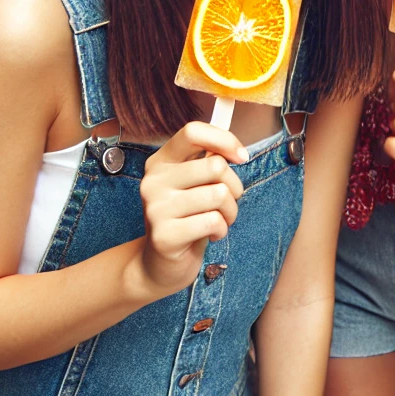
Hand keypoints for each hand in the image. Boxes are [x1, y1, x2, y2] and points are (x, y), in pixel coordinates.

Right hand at [136, 122, 247, 295]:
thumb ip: (208, 162)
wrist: (161, 263)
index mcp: (161, 162)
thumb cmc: (187, 218)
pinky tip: (210, 235)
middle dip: (234, 187)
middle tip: (226, 202)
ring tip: (219, 220)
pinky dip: (221, 230)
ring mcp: (155, 208)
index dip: (224, 139)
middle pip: (215, 166)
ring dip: (230, 212)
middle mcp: (153, 181)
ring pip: (218, 195)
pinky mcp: (164, 235)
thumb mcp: (194, 185)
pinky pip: (213, 221)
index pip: (192, 132)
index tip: (241, 157)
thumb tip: (235, 149)